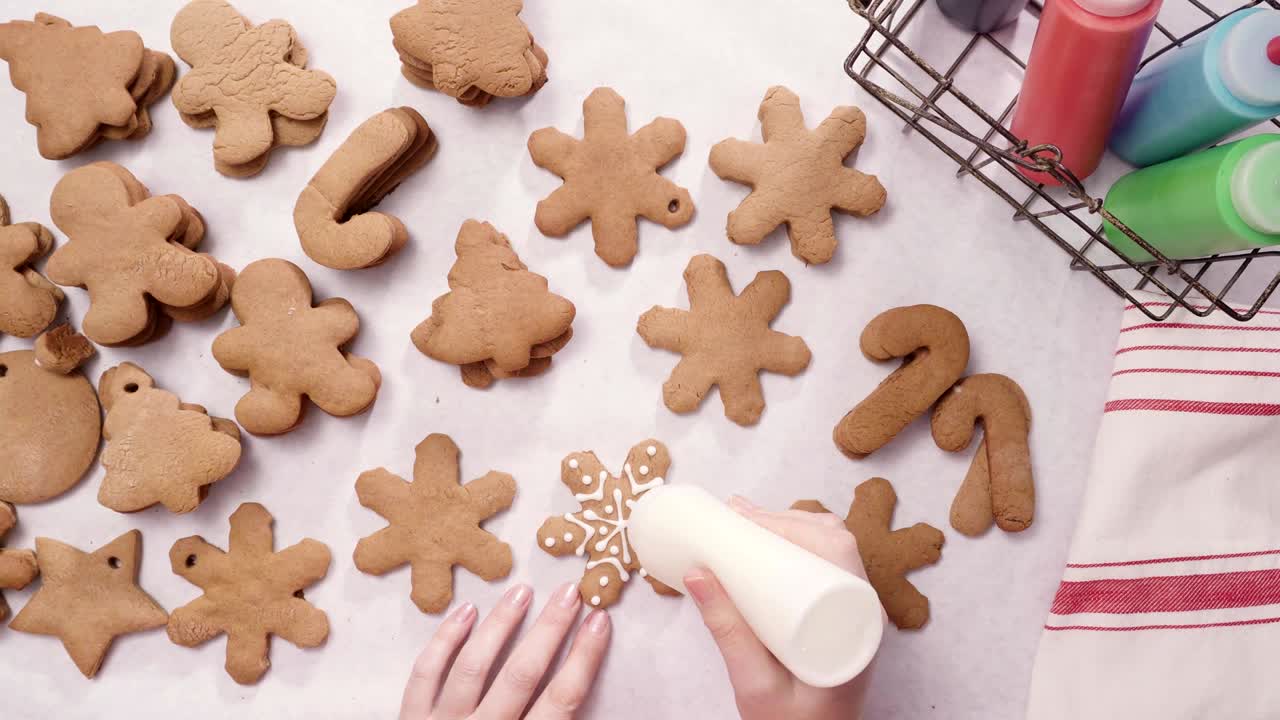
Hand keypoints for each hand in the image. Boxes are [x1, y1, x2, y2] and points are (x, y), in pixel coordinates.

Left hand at [400, 583, 610, 719]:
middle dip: (550, 630)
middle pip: (522, 674)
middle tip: (570, 591)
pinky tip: (466, 611)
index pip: (561, 700)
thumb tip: (582, 712)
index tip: (599, 623)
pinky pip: (425, 673)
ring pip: (474, 665)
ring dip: (501, 624)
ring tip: (521, 590)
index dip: (583, 659)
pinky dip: (445, 639)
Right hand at [685, 496, 877, 719]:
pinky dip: (794, 548)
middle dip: (783, 518)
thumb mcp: (755, 684)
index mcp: (857, 625)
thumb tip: (696, 573)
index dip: (792, 523)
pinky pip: (822, 570)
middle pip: (833, 541)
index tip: (746, 518)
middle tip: (736, 513)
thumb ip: (728, 633)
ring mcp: (853, 614)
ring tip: (744, 522)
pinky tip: (764, 545)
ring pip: (829, 550)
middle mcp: (862, 612)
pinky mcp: (837, 620)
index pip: (837, 549)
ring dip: (789, 528)